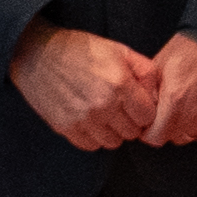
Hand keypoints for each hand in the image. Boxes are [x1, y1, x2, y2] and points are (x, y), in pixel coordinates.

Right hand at [9, 17, 158, 151]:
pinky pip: (90, 146)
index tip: (138, 104)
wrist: (38, 54)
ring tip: (106, 114)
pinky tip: (92, 121)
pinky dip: (94, 137)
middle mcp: (102, 105)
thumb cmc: (81, 50)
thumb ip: (145, 71)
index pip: (148, 117)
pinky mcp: (64, 127)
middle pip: (132, 133)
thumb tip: (158, 93)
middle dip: (131, 122)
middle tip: (122, 109)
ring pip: (112, 142)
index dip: (146, 111)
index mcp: (119, 85)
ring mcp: (82, 119)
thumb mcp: (120, 50)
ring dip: (113, 131)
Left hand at [140, 32, 196, 147]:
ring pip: (190, 137)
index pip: (155, 137)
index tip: (148, 124)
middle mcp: (196, 111)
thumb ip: (148, 94)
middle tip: (164, 114)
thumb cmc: (191, 48)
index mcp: (175, 99)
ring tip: (180, 111)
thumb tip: (140, 111)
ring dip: (182, 129)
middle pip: (172, 139)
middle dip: (164, 129)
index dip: (147, 132)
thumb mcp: (158, 66)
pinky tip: (196, 110)